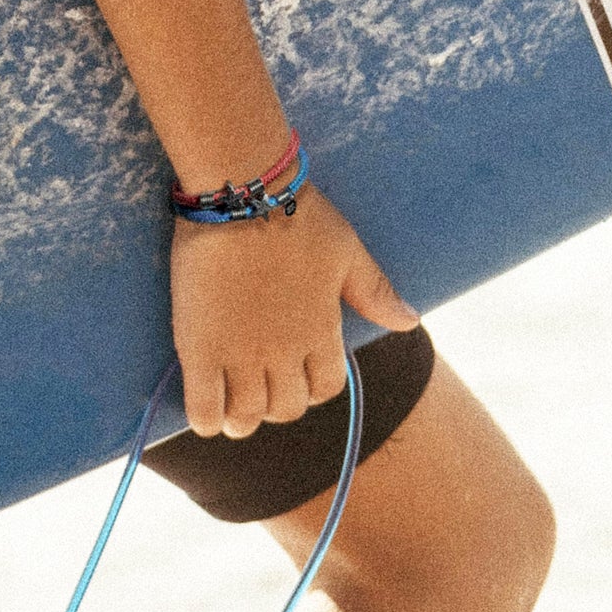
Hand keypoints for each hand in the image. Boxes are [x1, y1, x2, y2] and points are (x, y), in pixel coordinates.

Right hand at [169, 183, 418, 437]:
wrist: (242, 192)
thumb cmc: (299, 215)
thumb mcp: (347, 252)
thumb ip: (376, 293)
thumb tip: (411, 322)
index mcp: (322, 331)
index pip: (325, 388)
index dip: (311, 390)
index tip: (295, 377)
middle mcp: (284, 351)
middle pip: (286, 408)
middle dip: (275, 407)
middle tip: (258, 391)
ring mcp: (241, 352)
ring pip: (247, 415)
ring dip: (242, 419)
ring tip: (231, 410)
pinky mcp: (200, 346)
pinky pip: (204, 407)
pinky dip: (207, 420)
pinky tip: (207, 413)